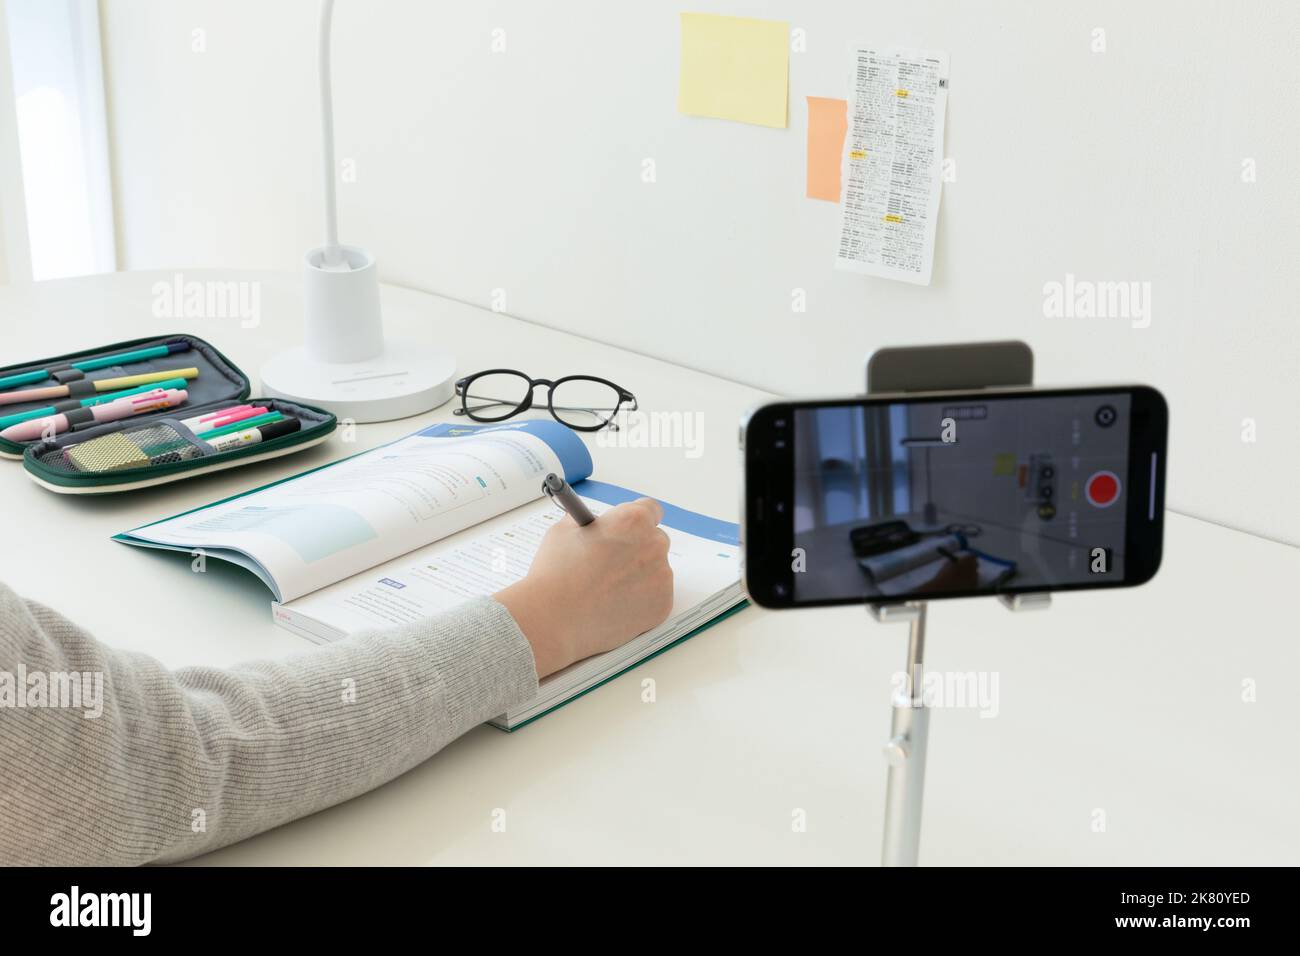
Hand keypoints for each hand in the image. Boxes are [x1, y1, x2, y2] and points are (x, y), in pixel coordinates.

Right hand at [495, 498, 674, 677]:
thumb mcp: (565, 530)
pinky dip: (640, 600)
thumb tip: (599, 524)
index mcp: (633, 521)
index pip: (651, 509)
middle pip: (656, 540)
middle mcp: (654, 546)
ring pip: (656, 571)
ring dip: (640, 575)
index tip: (629, 529)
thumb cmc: (555, 574)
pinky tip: (614, 605)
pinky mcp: (662, 606)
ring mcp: (661, 578)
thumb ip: (590, 522)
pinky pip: (656, 597)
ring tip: (607, 590)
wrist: (552, 620)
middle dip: (638, 548)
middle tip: (614, 562)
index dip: (636, 519)